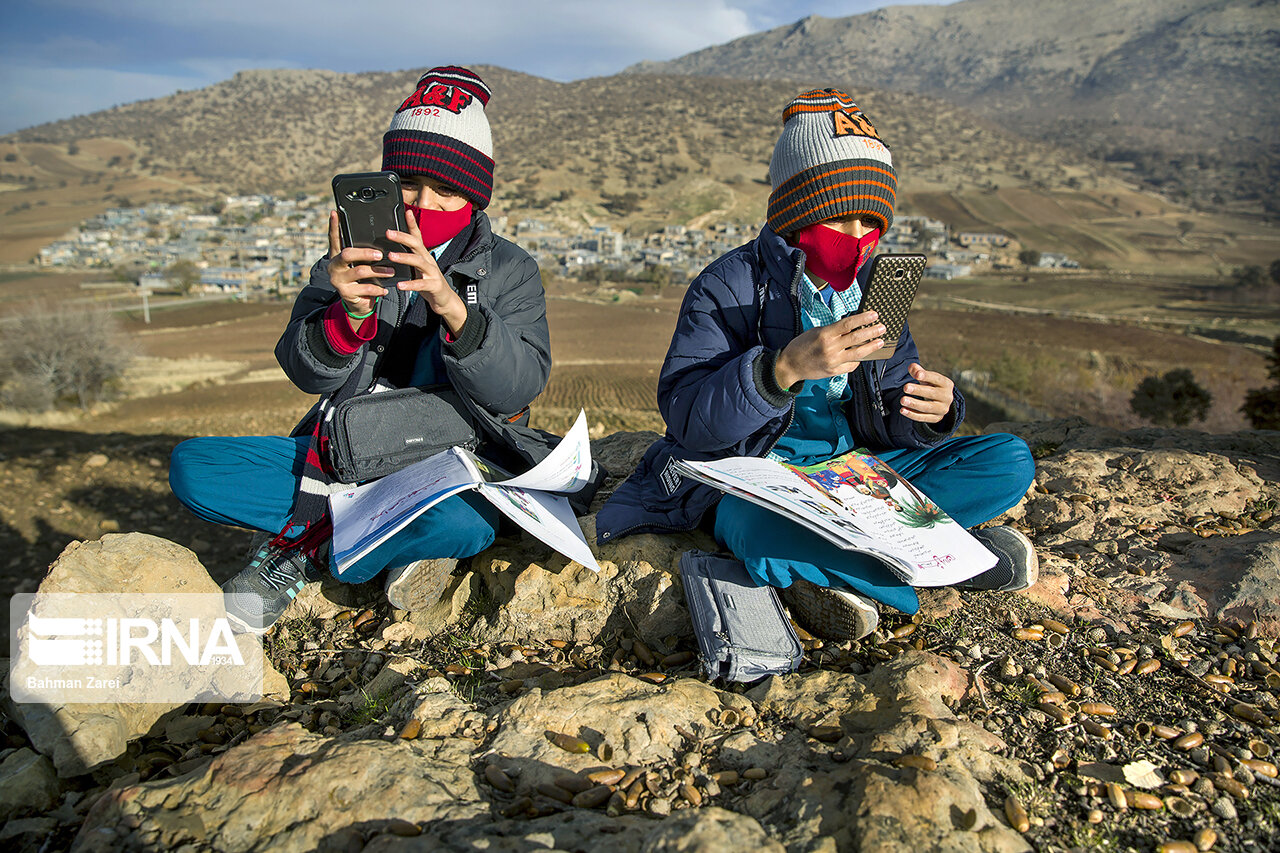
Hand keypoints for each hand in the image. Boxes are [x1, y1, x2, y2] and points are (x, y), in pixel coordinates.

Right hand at [326, 211, 391, 325]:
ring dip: (378, 271)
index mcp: (337, 255)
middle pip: (347, 254)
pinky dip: (377, 288)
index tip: (335, 212)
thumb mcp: (361, 264)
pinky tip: (385, 288)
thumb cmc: (362, 279)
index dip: (334, 226)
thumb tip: (379, 234)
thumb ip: (363, 251)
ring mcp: (338, 280)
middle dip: (365, 252)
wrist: (358, 303)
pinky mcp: (345, 293)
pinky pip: (365, 288)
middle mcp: (334, 266)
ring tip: (391, 271)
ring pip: (360, 271)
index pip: (334, 238)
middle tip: (380, 254)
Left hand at [386, 214, 468, 335]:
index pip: (418, 237)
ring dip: (405, 257)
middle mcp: (429, 261)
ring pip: (419, 262)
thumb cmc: (429, 283)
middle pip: (417, 245)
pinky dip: (411, 284)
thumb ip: (409, 257)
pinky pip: (422, 284)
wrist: (445, 300)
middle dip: (403, 237)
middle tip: (388, 233)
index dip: (412, 224)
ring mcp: (433, 273)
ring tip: (391, 256)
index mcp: (424, 256)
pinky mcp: (434, 286)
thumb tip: (392, 249)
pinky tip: (400, 285)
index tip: (406, 212)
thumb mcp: (419, 268)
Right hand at [774, 310, 883, 388]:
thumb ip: (834, 331)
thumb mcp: (816, 332)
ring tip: (880, 341)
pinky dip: (858, 359)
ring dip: (871, 347)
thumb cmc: (802, 346)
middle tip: (882, 328)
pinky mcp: (834, 371)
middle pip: (857, 338)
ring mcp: (833, 361)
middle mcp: (830, 348)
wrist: (790, 365)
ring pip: (858, 353)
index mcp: (825, 335)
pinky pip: (851, 365)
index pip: (848, 324)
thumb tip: (852, 327)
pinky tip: (862, 355)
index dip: (863, 319)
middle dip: (872, 332)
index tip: (874, 315)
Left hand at [900, 363, 954, 423]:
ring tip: (902, 400)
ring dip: (914, 404)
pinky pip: (924, 418)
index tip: (917, 374)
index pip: (937, 379)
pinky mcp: (936, 418)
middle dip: (918, 390)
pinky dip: (912, 415)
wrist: (940, 401)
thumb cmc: (932, 386)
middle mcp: (947, 397)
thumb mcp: (927, 378)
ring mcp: (942, 409)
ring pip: (928, 407)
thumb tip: (911, 367)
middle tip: (905, 387)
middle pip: (932, 393)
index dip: (927, 376)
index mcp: (946, 384)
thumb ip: (918, 372)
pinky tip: (903, 410)